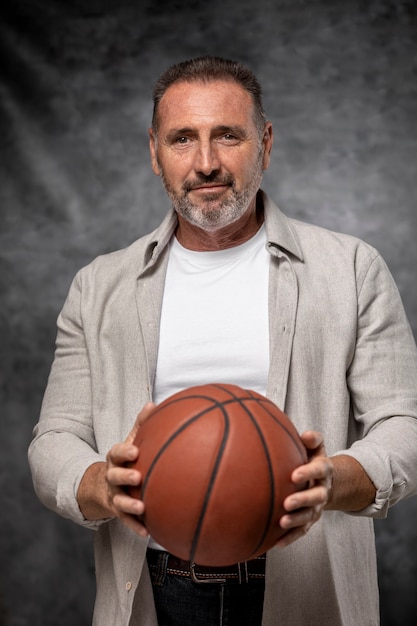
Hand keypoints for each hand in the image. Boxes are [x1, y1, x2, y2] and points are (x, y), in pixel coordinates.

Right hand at [104, 402, 154, 535]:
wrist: (104, 484)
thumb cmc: (126, 459)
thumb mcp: (131, 441)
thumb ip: (141, 425)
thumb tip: (154, 403)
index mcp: (115, 458)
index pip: (116, 453)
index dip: (124, 452)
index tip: (135, 451)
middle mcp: (111, 476)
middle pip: (114, 476)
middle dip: (124, 476)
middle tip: (138, 477)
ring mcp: (114, 495)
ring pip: (119, 501)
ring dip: (129, 505)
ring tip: (142, 508)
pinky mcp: (118, 512)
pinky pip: (126, 521)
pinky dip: (136, 527)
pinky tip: (148, 532)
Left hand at [276, 430, 333, 547]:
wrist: (326, 480)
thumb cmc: (313, 458)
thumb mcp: (316, 446)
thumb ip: (312, 439)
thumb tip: (304, 435)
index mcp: (324, 470)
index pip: (319, 470)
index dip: (308, 472)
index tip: (294, 475)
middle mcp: (323, 489)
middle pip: (316, 497)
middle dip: (302, 500)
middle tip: (287, 502)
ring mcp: (317, 507)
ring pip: (309, 516)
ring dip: (296, 521)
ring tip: (282, 523)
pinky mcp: (310, 520)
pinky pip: (301, 531)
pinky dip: (290, 538)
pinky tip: (276, 543)